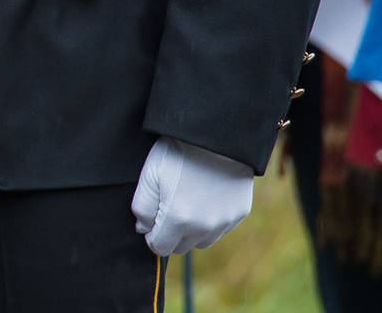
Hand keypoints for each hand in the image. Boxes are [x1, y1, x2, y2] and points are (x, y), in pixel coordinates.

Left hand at [131, 137, 254, 255]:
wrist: (215, 135)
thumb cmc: (177, 152)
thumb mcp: (149, 176)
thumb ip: (142, 208)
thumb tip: (144, 229)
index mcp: (178, 219)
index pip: (160, 247)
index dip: (152, 235)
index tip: (152, 222)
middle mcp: (203, 227)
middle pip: (182, 246)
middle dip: (171, 233)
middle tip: (168, 208)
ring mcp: (224, 221)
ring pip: (202, 240)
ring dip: (192, 230)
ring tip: (187, 202)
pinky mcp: (239, 212)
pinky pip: (220, 228)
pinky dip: (211, 220)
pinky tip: (205, 197)